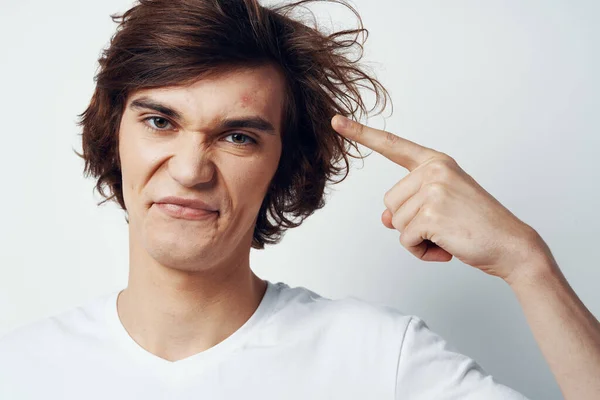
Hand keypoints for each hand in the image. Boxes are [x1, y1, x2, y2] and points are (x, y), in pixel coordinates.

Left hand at [331, 114, 550, 282]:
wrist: (511, 245)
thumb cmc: (476, 225)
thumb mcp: (440, 208)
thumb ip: (409, 205)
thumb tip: (384, 218)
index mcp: (436, 162)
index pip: (393, 146)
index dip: (362, 134)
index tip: (337, 121)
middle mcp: (434, 170)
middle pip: (389, 202)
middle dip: (410, 223)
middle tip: (443, 226)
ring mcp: (433, 189)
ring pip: (395, 223)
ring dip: (417, 238)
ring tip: (447, 236)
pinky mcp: (432, 213)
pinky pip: (406, 240)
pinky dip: (422, 252)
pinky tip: (446, 248)